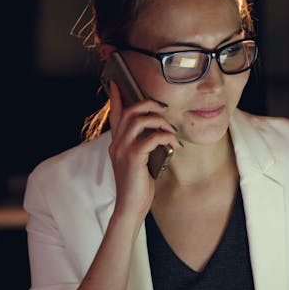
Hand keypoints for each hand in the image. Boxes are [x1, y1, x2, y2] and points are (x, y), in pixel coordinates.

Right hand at [105, 80, 179, 216]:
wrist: (131, 207)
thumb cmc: (138, 186)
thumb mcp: (138, 163)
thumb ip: (141, 147)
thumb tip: (157, 134)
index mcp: (117, 144)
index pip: (114, 115)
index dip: (115, 98)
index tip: (116, 82)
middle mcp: (117, 144)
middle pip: (129, 111)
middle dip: (148, 104)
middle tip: (163, 108)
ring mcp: (123, 150)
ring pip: (139, 120)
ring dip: (160, 121)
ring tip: (171, 130)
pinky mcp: (133, 157)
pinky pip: (151, 137)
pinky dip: (166, 137)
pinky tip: (174, 144)